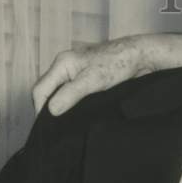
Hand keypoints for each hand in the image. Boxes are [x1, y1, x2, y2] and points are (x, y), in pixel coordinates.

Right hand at [32, 36, 149, 116]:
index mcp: (62, 63)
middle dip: (49, 107)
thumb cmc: (118, 63)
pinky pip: (73, 91)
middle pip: (48, 90)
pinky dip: (73, 102)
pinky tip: (79, 113)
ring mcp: (77, 71)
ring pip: (60, 91)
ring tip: (66, 122)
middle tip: (56, 127)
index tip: (48, 126)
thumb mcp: (93, 81)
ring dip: (62, 105)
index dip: (41, 108)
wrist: (141, 55)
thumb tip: (51, 110)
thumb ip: (71, 94)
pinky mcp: (88, 77)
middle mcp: (66, 66)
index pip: (40, 89)